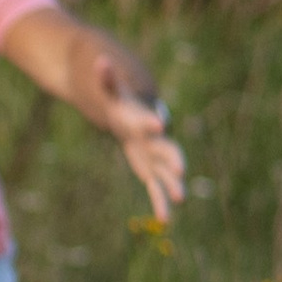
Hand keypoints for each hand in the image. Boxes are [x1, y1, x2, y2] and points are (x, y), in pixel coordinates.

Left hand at [97, 57, 185, 219]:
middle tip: (181, 169)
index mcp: (139, 117)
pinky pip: (152, 184)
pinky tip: (165, 219)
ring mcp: (150, 151)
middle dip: (170, 157)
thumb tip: (100, 62)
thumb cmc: (118, 97)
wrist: (131, 105)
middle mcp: (149, 136)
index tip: (160, 125)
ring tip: (181, 198)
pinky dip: (158, 200)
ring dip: (169, 184)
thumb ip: (107, 78)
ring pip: (161, 169)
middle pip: (161, 147)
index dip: (150, 121)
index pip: (144, 118)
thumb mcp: (109, 87)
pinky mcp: (146, 164)